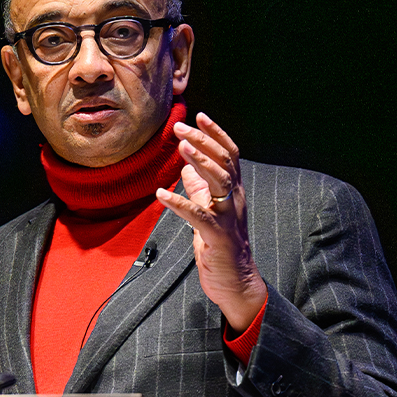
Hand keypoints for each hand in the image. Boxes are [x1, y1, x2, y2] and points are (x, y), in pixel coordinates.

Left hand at [155, 112, 266, 333]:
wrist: (236, 281)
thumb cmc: (220, 245)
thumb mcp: (208, 212)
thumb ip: (199, 190)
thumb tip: (185, 169)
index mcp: (233, 192)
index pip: (229, 154)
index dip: (215, 134)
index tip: (198, 115)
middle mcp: (235, 200)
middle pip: (224, 161)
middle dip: (203, 141)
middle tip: (180, 126)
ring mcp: (228, 217)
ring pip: (220, 181)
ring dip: (200, 162)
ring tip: (181, 147)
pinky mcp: (217, 236)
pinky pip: (199, 215)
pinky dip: (180, 203)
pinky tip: (161, 194)